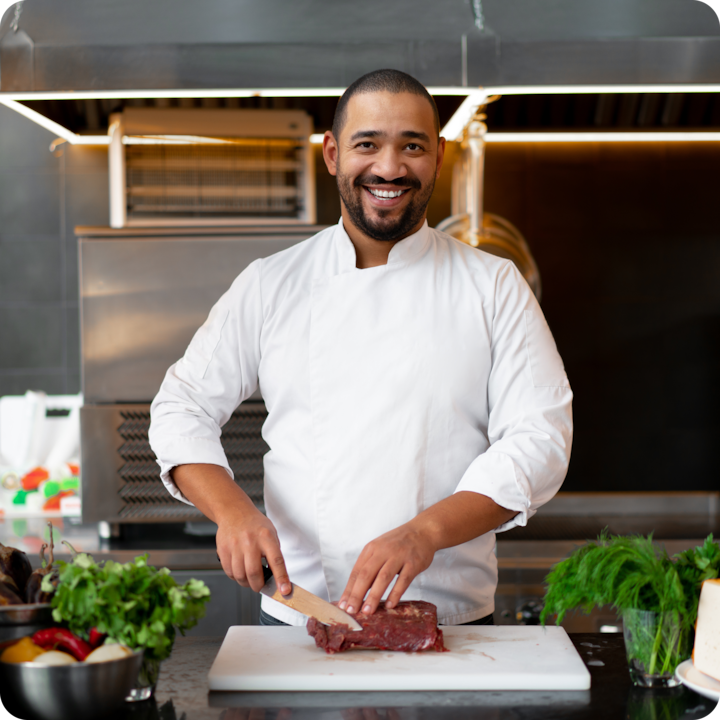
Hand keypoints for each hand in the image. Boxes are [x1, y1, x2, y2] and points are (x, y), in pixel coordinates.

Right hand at [171, 464, 291, 594]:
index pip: (277, 561)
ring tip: (250, 579)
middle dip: (258, 586)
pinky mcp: (223, 550)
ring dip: (246, 583)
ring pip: (240, 575)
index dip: (281, 578)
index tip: (285, 591)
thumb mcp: (271, 534)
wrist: (234, 512)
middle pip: (254, 573)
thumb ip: (274, 553)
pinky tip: (240, 571)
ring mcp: (235, 545)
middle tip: (260, 586)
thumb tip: (277, 577)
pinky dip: (236, 577)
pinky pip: (229, 572)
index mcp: (266, 537)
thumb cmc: (255, 525)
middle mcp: (250, 541)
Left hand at [338, 522, 435, 615]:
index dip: (349, 589)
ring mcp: (399, 556)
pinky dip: (395, 593)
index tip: (343, 605)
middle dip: (357, 594)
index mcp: (371, 549)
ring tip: (367, 611)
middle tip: (351, 611)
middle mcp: (383, 551)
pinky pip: (403, 580)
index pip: (357, 571)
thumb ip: (370, 567)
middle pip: (366, 574)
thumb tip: (357, 591)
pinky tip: (390, 605)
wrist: (422, 531)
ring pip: (383, 577)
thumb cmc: (398, 543)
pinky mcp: (413, 563)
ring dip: (374, 596)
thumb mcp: (380, 549)